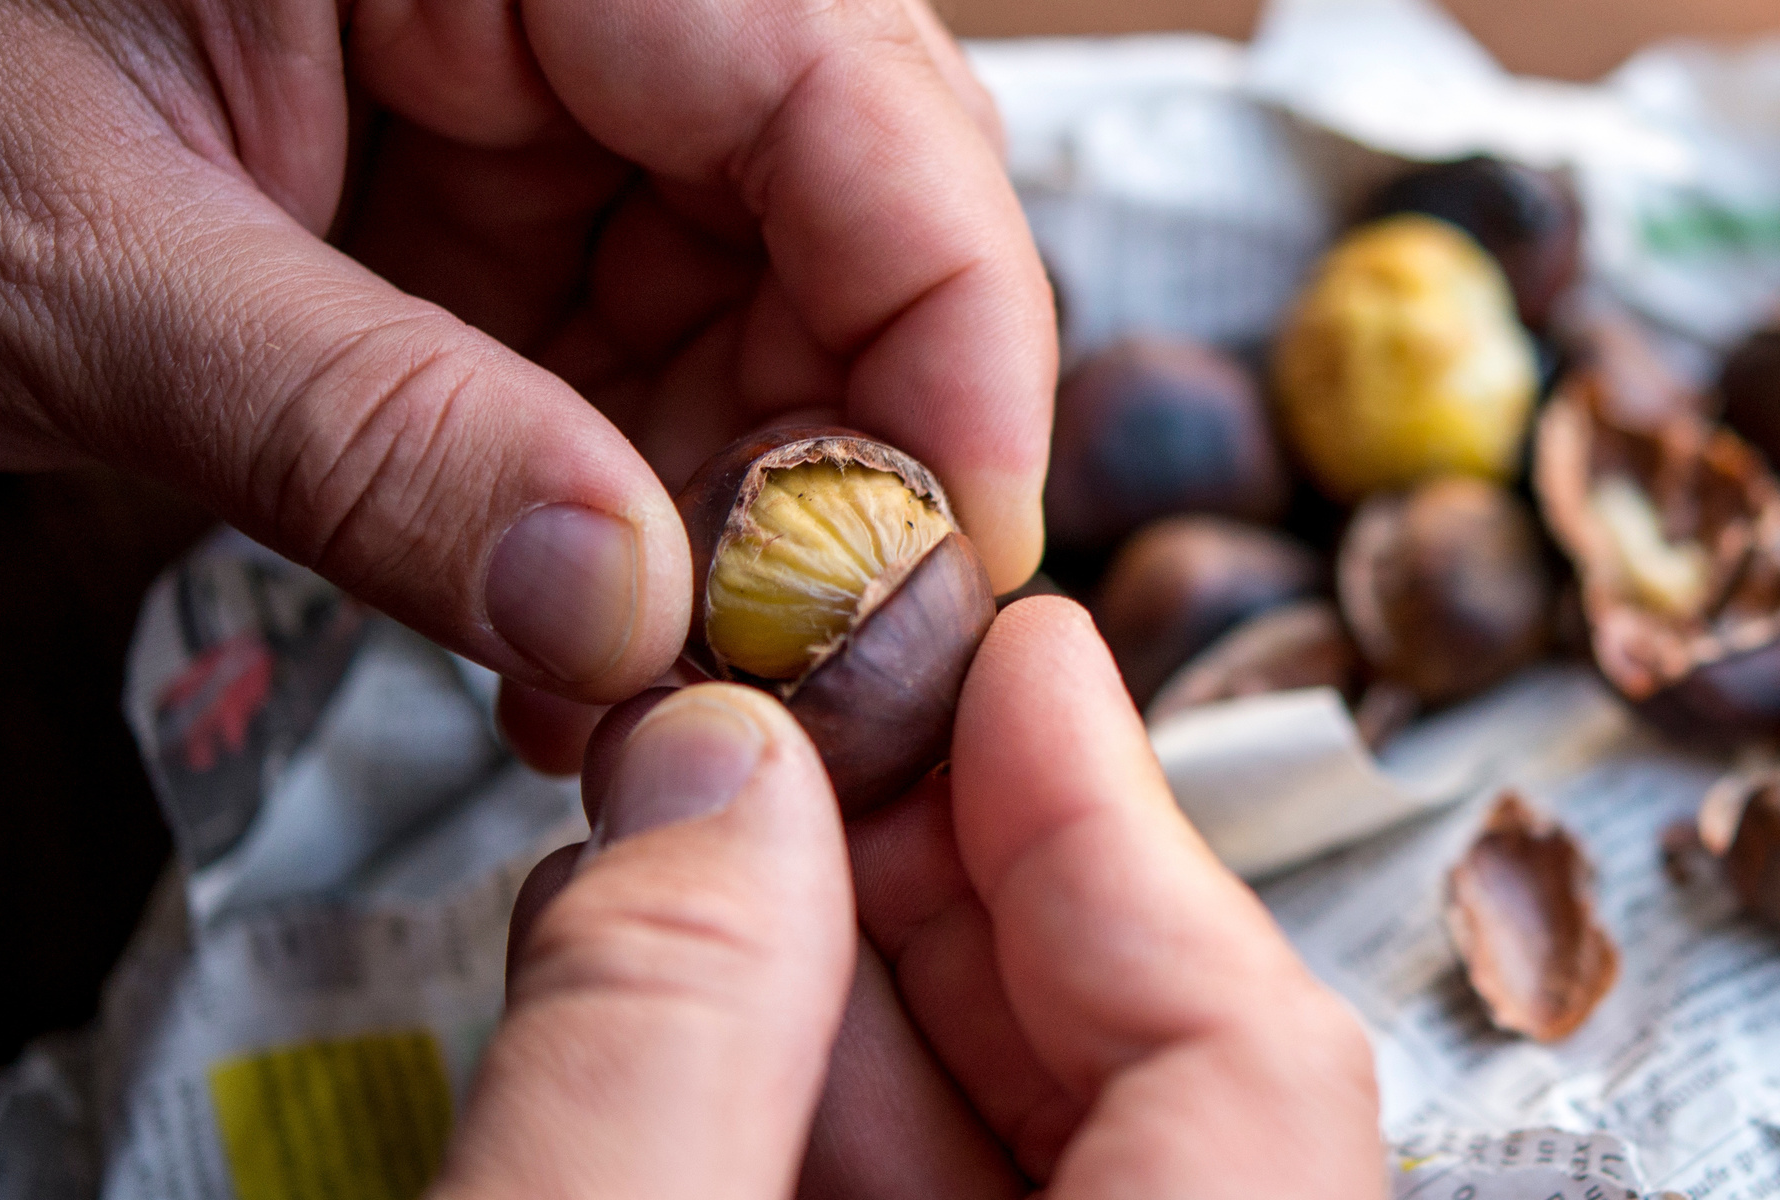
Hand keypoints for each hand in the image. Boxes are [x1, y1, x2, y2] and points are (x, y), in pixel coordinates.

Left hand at [0, 0, 1053, 717]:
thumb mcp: (93, 256)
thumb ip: (365, 435)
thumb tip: (613, 609)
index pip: (848, 90)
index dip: (951, 327)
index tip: (956, 548)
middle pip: (846, 214)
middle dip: (841, 459)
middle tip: (800, 660)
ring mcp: (542, 109)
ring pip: (763, 317)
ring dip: (732, 527)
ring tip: (649, 683)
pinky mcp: (502, 218)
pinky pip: (642, 370)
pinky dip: (634, 523)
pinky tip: (581, 641)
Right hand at [454, 598, 1384, 1198]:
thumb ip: (653, 1027)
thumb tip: (716, 764)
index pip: (1244, 1051)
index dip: (1110, 815)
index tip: (1019, 651)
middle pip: (1135, 1071)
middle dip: (943, 877)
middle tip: (805, 732)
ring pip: (1011, 1150)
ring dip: (841, 987)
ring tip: (698, 847)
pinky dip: (798, 1112)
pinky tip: (668, 1017)